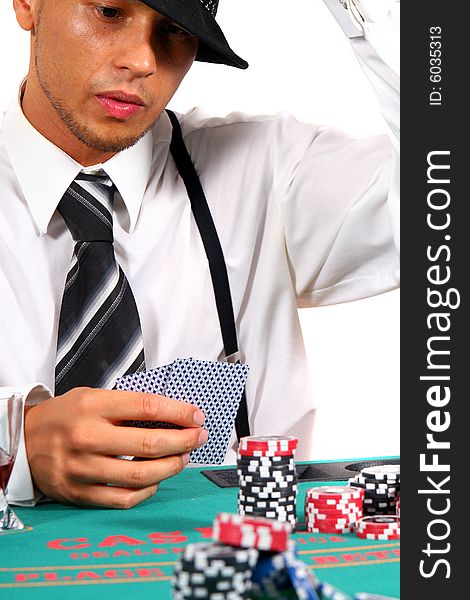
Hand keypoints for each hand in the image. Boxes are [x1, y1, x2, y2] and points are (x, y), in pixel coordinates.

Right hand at [24, 387, 207, 508]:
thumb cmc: (65, 415)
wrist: (24, 440)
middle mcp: (87, 436)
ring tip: (182, 458)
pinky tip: (156, 480)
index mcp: (92, 406)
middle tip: (198, 437)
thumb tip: (173, 415)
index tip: (196, 416)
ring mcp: (82, 467)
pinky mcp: (79, 492)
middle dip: (183, 441)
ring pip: (140, 474)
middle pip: (149, 443)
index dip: (179, 412)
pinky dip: (147, 491)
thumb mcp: (92, 397)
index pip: (147, 407)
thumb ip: (127, 405)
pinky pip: (123, 498)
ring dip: (171, 467)